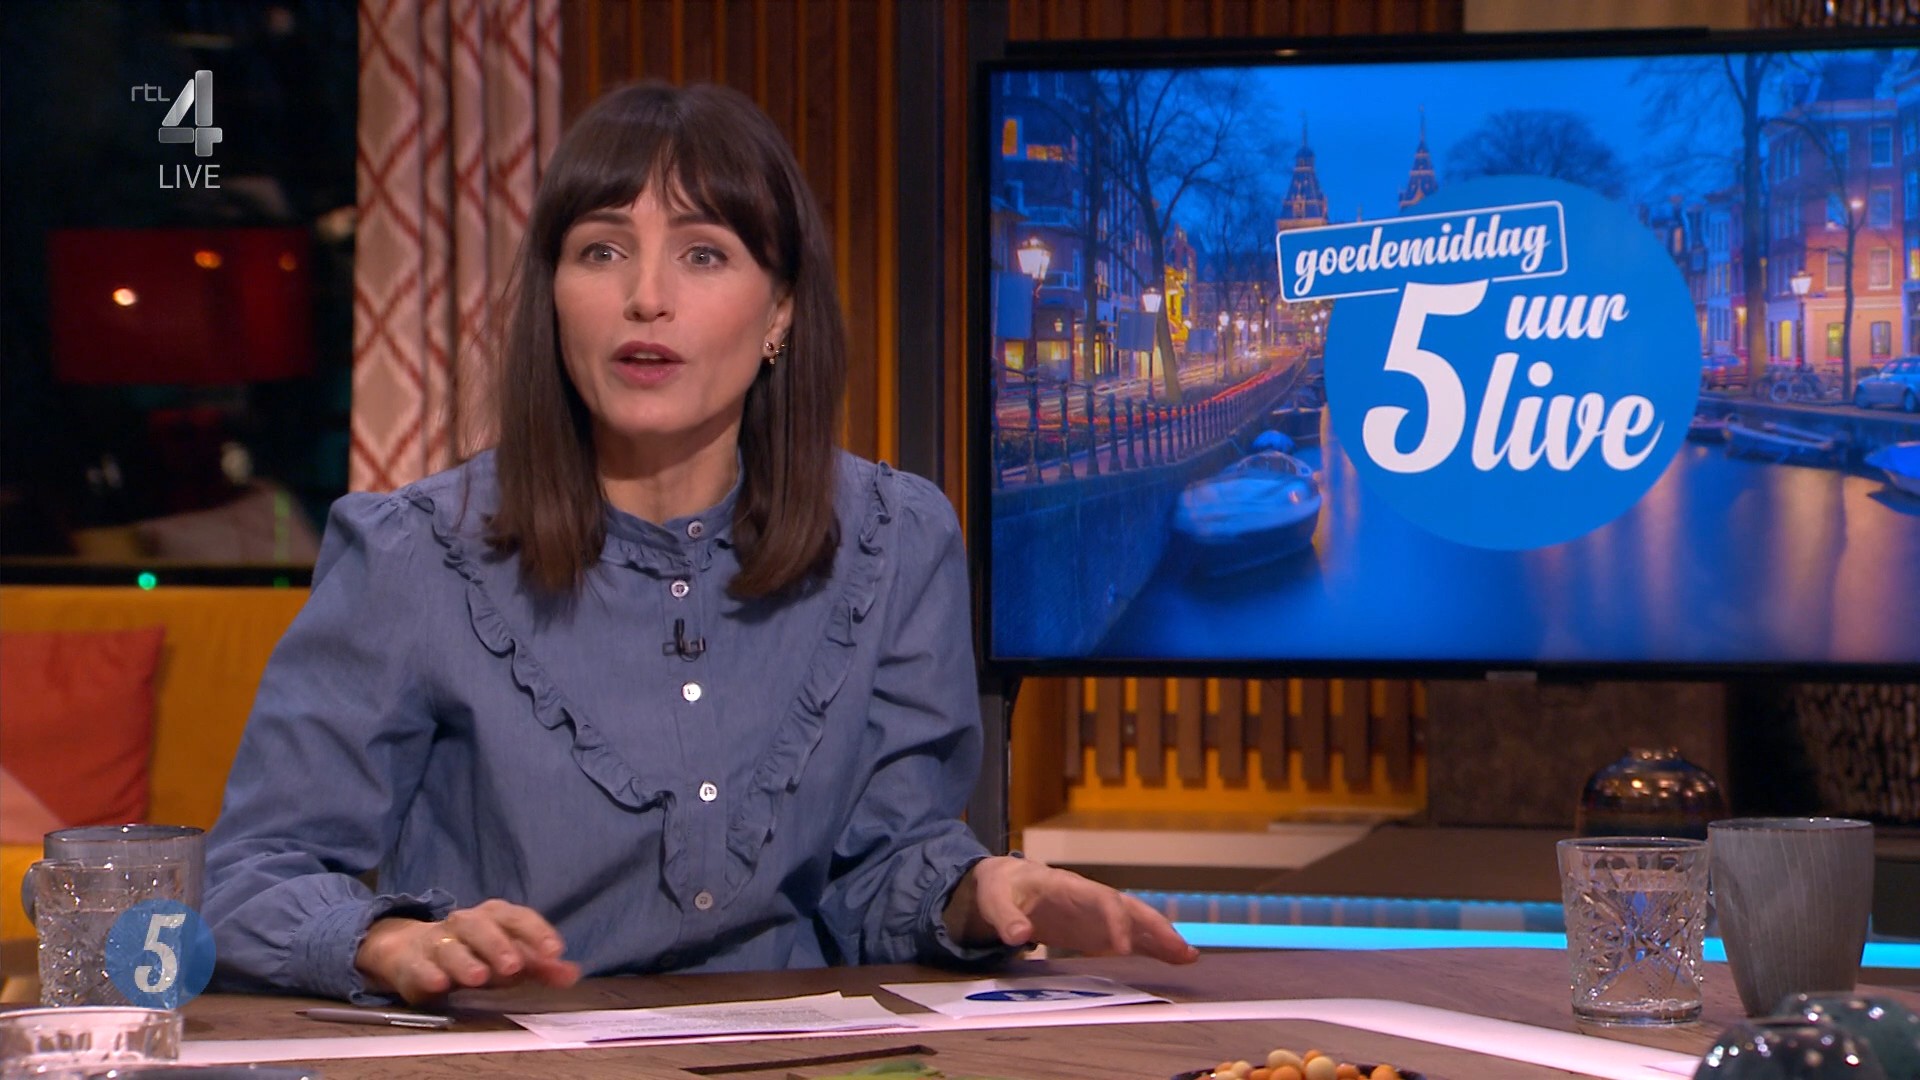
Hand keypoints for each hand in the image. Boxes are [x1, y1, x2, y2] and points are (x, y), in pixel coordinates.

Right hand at [354, 899, 581, 1003]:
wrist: (415, 952)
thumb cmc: (474, 953)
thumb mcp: (509, 958)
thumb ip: (541, 967)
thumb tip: (571, 973)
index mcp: (494, 917)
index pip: (517, 917)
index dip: (536, 932)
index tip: (554, 951)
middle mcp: (465, 923)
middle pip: (482, 927)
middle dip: (498, 945)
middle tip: (513, 966)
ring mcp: (437, 941)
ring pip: (450, 946)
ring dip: (465, 960)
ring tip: (478, 976)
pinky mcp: (412, 963)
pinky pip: (419, 966)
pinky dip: (428, 974)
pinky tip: (439, 984)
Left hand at [943, 855, 1198, 964]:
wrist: (1005, 883)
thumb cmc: (1001, 888)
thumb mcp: (994, 899)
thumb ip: (1005, 916)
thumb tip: (1019, 936)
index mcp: (1068, 887)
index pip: (1100, 900)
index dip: (1115, 921)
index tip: (1124, 948)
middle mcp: (1090, 899)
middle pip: (1130, 908)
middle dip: (1155, 927)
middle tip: (1180, 950)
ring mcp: (1097, 915)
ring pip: (1137, 923)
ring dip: (1163, 938)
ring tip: (1189, 958)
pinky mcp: (1097, 931)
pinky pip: (1131, 938)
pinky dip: (1153, 948)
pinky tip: (1176, 960)